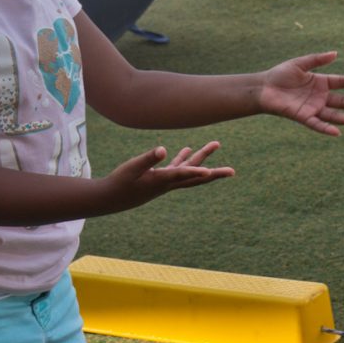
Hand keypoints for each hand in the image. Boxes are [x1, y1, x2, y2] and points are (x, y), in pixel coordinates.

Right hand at [103, 142, 233, 209]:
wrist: (111, 199)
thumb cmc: (119, 183)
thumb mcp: (131, 168)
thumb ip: (147, 159)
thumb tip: (163, 150)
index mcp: (161, 180)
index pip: (181, 175)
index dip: (195, 172)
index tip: (210, 171)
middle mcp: (168, 183)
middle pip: (195, 177)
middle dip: (214, 173)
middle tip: (232, 172)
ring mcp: (165, 181)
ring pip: (189, 170)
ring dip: (202, 158)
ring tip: (216, 144)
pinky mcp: (159, 178)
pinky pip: (177, 168)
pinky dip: (185, 159)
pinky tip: (189, 149)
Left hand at [258, 51, 343, 135]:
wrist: (263, 88)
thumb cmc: (280, 75)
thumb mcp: (300, 64)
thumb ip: (317, 60)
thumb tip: (335, 54)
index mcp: (321, 83)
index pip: (342, 82)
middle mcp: (320, 97)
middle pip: (343, 101)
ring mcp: (313, 108)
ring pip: (334, 115)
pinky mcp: (303, 117)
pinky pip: (317, 124)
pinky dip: (326, 128)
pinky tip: (338, 132)